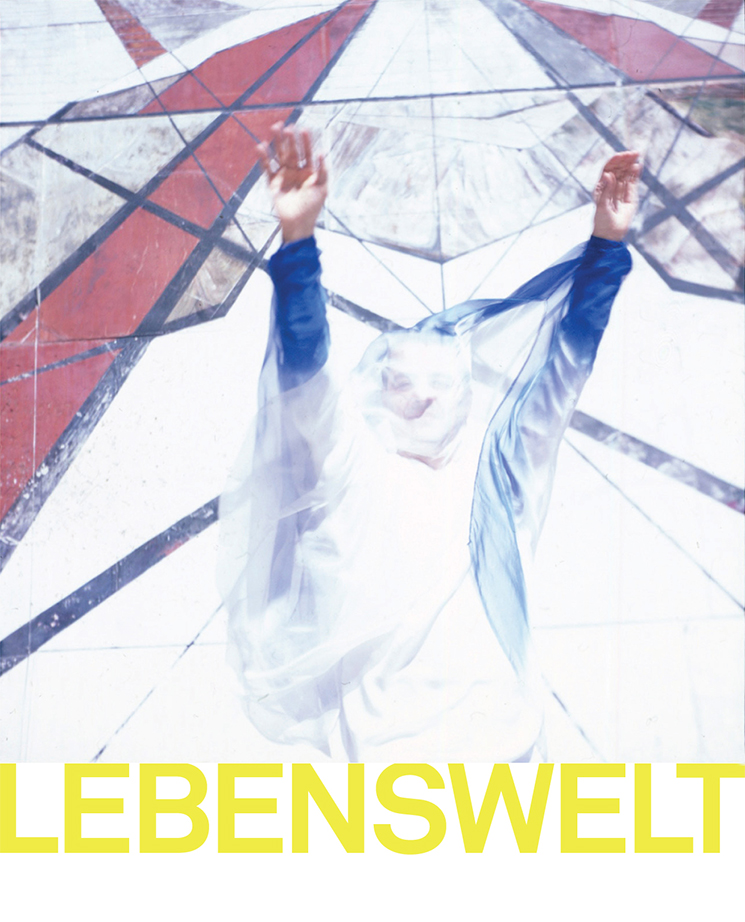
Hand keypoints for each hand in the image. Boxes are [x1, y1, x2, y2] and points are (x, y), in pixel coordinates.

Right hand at [258, 124, 327, 242]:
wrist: (298, 223)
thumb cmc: (313, 207)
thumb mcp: (323, 188)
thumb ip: (323, 170)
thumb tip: (322, 151)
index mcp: (308, 171)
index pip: (306, 152)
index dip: (305, 141)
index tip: (303, 129)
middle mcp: (295, 170)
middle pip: (291, 150)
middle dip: (289, 139)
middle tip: (287, 126)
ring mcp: (283, 175)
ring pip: (279, 155)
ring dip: (277, 142)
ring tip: (275, 128)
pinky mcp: (272, 182)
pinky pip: (267, 167)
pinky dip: (263, 158)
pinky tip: (260, 146)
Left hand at [592, 151, 640, 240]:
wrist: (610, 234)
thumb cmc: (602, 221)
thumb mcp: (602, 205)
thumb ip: (606, 190)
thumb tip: (608, 174)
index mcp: (601, 188)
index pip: (607, 170)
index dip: (614, 162)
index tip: (621, 155)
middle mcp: (610, 187)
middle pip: (618, 170)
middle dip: (624, 161)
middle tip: (633, 153)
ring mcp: (620, 191)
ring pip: (625, 175)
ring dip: (630, 165)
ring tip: (636, 156)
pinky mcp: (629, 197)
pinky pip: (632, 183)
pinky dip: (635, 175)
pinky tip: (637, 166)